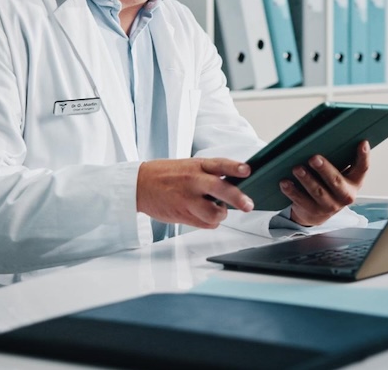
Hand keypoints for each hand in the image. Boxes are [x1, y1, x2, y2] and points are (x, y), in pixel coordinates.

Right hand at [136, 158, 253, 228]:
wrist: (139, 185)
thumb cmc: (166, 174)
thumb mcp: (188, 165)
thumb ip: (209, 173)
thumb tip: (233, 182)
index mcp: (196, 166)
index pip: (219, 164)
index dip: (234, 167)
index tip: (247, 170)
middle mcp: (193, 181)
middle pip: (220, 190)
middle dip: (237, 198)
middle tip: (248, 205)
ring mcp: (187, 199)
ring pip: (215, 214)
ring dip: (221, 214)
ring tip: (218, 210)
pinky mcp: (183, 215)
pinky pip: (206, 224)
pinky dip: (210, 222)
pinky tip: (205, 215)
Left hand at [282, 140, 370, 226]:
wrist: (318, 212)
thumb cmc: (329, 185)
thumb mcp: (339, 174)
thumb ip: (339, 160)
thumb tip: (327, 136)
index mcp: (355, 182)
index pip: (363, 168)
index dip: (364, 156)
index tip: (362, 143)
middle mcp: (345, 195)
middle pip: (336, 181)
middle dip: (324, 169)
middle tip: (314, 158)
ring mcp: (330, 206)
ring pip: (318, 192)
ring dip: (306, 180)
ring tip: (296, 168)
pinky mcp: (313, 211)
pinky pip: (301, 200)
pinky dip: (292, 191)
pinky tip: (285, 182)